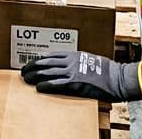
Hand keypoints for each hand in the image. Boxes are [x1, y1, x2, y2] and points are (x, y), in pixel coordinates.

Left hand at [21, 51, 141, 102]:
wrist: (117, 78)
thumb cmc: (108, 70)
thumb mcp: (90, 60)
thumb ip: (78, 61)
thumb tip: (69, 65)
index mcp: (74, 54)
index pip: (51, 55)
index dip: (39, 59)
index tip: (32, 62)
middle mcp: (70, 61)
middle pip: (45, 62)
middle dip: (32, 66)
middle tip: (24, 70)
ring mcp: (72, 72)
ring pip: (47, 72)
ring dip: (35, 76)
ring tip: (26, 78)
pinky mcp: (74, 83)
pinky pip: (56, 84)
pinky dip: (45, 85)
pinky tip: (38, 87)